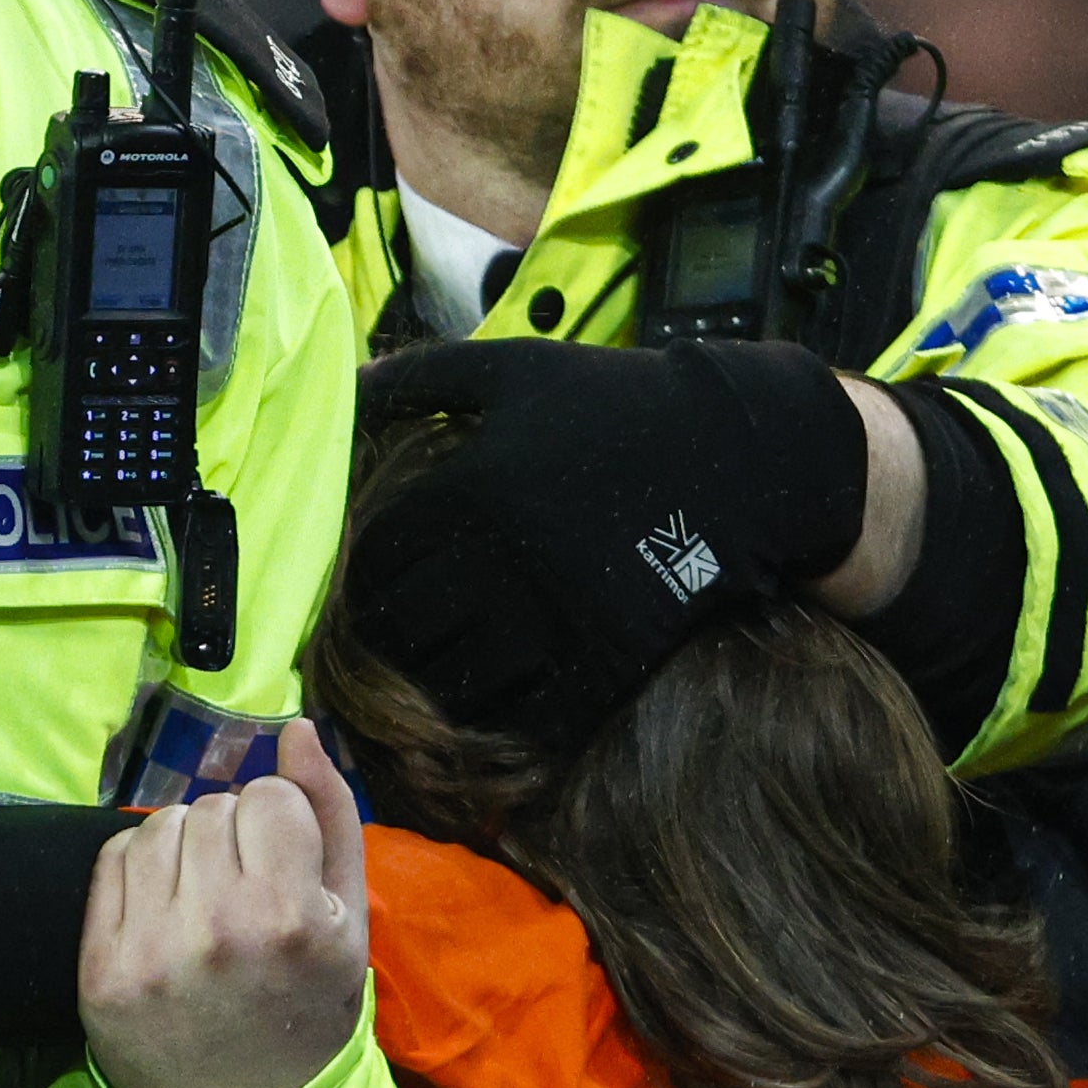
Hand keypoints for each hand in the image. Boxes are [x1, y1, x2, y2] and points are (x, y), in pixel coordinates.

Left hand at [81, 722, 371, 1087]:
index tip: (284, 873)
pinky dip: (139, 869)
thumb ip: (331, 813)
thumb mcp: (350, 919)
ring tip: (204, 902)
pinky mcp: (100, 971)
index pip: (269, 797)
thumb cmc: (307, 1007)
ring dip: (184, 847)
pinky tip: (165, 912)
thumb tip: (298, 728)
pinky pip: (113, 860)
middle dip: (231, 836)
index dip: (280, 826)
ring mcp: (150, 953)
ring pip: (159, 825)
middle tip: (244, 896)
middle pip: (212, 807)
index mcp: (290, 918)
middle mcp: (217, 931)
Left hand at [346, 334, 870, 749]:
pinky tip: (505, 695)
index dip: (362, 585)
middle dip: (389, 643)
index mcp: (468, 486)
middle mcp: (500, 558)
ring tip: (445, 674)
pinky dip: (504, 718)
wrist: (740, 454)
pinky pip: (528, 717)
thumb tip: (347, 389)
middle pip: (402, 632)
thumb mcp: (516, 369)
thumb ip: (423, 378)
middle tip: (398, 645)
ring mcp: (554, 616)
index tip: (377, 590)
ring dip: (439, 688)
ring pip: (456, 685)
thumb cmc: (617, 404)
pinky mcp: (606, 659)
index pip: (373, 564)